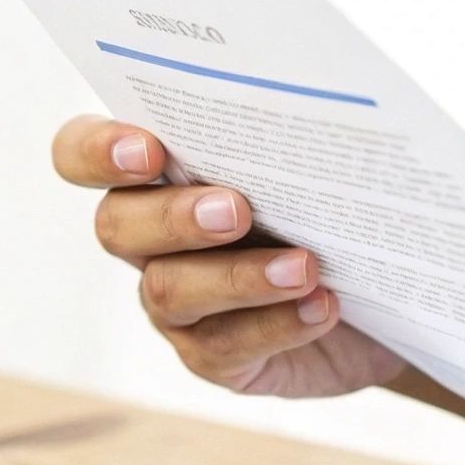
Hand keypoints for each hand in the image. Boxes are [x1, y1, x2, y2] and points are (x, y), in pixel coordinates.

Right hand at [52, 115, 405, 395]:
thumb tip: (310, 107)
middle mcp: (148, 240)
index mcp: (155, 175)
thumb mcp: (313, 166)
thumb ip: (284, 137)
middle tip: (237, 210)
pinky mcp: (214, 357)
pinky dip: (277, 324)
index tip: (148, 150)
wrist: (382, 293)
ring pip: (170, 290)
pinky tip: (322, 306)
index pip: (81, 153)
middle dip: (174, 216)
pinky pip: (225, 345)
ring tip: (304, 268)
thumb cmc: (335, 210)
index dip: (96, 151)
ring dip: (238, 277)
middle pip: (117, 225)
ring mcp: (175, 303)